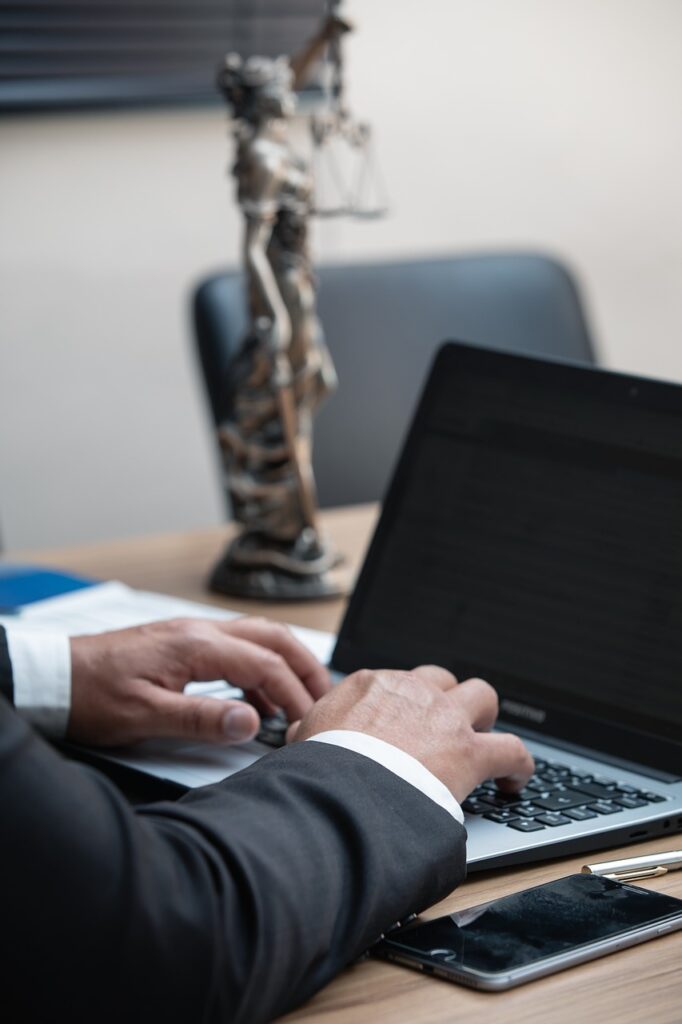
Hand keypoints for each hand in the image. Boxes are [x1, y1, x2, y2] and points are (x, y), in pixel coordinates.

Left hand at [68, 617, 330, 746]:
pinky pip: (235, 649)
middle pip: (272, 637)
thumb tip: (252, 723)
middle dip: (305, 666)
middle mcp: (199, 631)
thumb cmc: (91, 694)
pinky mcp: (183, 644)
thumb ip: (202, 719)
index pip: (265, 664)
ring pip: (256, 638)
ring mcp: (192, 634)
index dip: (294, 694)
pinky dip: (257, 670)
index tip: (308, 722)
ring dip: (284, 664)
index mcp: (195, 645)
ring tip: (299, 699)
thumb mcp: (145, 716)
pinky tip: (256, 700)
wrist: (54, 677)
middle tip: (324, 698)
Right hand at [291, 666, 533, 801]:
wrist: (343, 787)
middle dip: (446, 700)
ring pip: (482, 695)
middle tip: (442, 728)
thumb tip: (299, 731)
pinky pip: (512, 749)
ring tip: (482, 739)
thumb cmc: (323, 765)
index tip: (403, 721)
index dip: (403, 703)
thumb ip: (308, 729)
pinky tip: (515, 780)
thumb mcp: (304, 738)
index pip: (397, 682)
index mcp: (372, 684)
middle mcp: (413, 691)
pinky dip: (518, 765)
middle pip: (442, 679)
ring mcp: (445, 718)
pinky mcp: (470, 751)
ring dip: (484, 716)